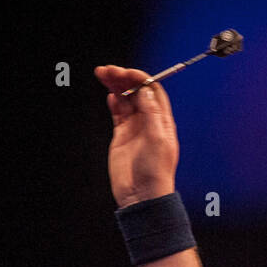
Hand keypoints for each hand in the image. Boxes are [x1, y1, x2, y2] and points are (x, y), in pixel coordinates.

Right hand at [94, 64, 179, 207]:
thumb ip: (150, 113)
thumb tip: (145, 90)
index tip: (127, 72)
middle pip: (137, 92)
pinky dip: (114, 102)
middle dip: (124, 79)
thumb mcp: (156, 140)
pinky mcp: (122, 136)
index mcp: (162, 121)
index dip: (140, 79)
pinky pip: (118, 113)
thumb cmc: (155, 172)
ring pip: (125, 100)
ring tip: (103, 74)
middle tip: (109, 70)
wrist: (142, 196)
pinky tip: (109, 94)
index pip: (153, 91)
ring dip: (116, 86)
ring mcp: (135, 128)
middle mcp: (150, 122)